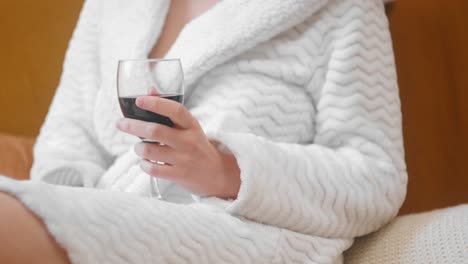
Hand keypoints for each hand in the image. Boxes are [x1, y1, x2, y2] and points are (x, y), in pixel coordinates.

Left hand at [116, 95, 239, 198]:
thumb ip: (169, 110)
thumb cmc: (197, 146)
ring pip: (149, 150)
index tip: (140, 100)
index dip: (157, 103)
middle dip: (133, 126)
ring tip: (140, 147)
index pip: (175, 110)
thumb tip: (149, 90)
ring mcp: (184, 159)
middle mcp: (188, 141)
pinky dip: (143, 164)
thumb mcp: (189, 127)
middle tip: (121, 123)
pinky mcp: (178, 175)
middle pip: (155, 131)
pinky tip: (146, 161)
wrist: (217, 173)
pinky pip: (152, 168)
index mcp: (192, 126)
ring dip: (138, 148)